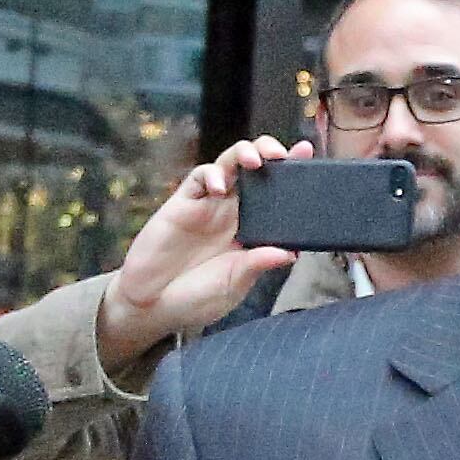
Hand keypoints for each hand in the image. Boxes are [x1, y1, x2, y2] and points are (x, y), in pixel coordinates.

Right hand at [97, 136, 310, 370]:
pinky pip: (198, 178)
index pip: (276, 197)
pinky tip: (220, 187)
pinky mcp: (182, 204)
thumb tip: (289, 253)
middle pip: (255, 171)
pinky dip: (211, 175)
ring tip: (255, 161)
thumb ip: (256, 266)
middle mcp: (232, 213)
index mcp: (251, 231)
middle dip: (270, 153)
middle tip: (284, 154)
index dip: (291, 176)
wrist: (151, 305)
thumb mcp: (233, 285)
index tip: (308, 156)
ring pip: (228, 165)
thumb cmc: (195, 297)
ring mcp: (207, 205)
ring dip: (243, 154)